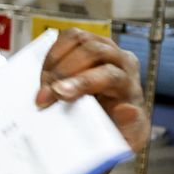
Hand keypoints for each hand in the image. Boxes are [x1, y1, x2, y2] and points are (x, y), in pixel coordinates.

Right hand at [36, 28, 148, 153]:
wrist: (111, 122)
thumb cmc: (117, 129)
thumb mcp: (127, 137)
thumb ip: (130, 127)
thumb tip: (127, 110)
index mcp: (129, 84)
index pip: (110, 74)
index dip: (82, 82)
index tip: (59, 93)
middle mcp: (120, 61)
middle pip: (92, 52)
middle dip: (62, 71)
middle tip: (43, 93)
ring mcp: (104, 48)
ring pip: (79, 39)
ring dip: (55, 60)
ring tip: (43, 84)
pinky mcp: (88, 44)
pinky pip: (69, 37)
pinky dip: (53, 52)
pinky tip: (46, 73)